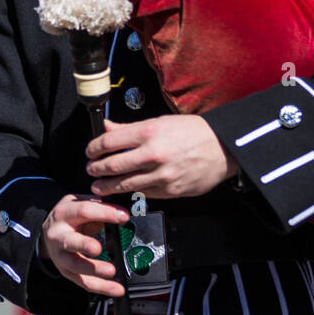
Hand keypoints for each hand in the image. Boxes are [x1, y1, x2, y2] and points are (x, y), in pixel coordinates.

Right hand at [41, 193, 128, 297]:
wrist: (48, 232)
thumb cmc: (68, 217)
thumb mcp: (79, 203)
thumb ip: (98, 205)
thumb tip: (121, 211)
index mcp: (64, 214)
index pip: (84, 212)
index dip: (104, 213)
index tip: (123, 217)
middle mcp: (59, 236)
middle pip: (70, 241)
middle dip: (84, 245)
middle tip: (98, 248)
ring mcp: (61, 256)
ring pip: (75, 266)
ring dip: (94, 270)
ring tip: (111, 272)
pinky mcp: (67, 272)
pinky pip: (84, 282)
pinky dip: (101, 287)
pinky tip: (115, 289)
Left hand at [84, 115, 237, 199]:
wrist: (223, 149)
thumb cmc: (194, 132)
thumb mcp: (161, 121)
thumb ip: (131, 128)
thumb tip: (108, 128)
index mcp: (150, 131)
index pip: (110, 141)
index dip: (94, 148)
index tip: (90, 151)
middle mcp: (153, 154)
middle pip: (112, 165)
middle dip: (96, 169)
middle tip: (91, 170)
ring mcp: (161, 175)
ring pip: (124, 185)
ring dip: (107, 186)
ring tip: (99, 186)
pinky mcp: (169, 191)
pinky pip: (143, 193)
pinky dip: (130, 192)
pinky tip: (124, 191)